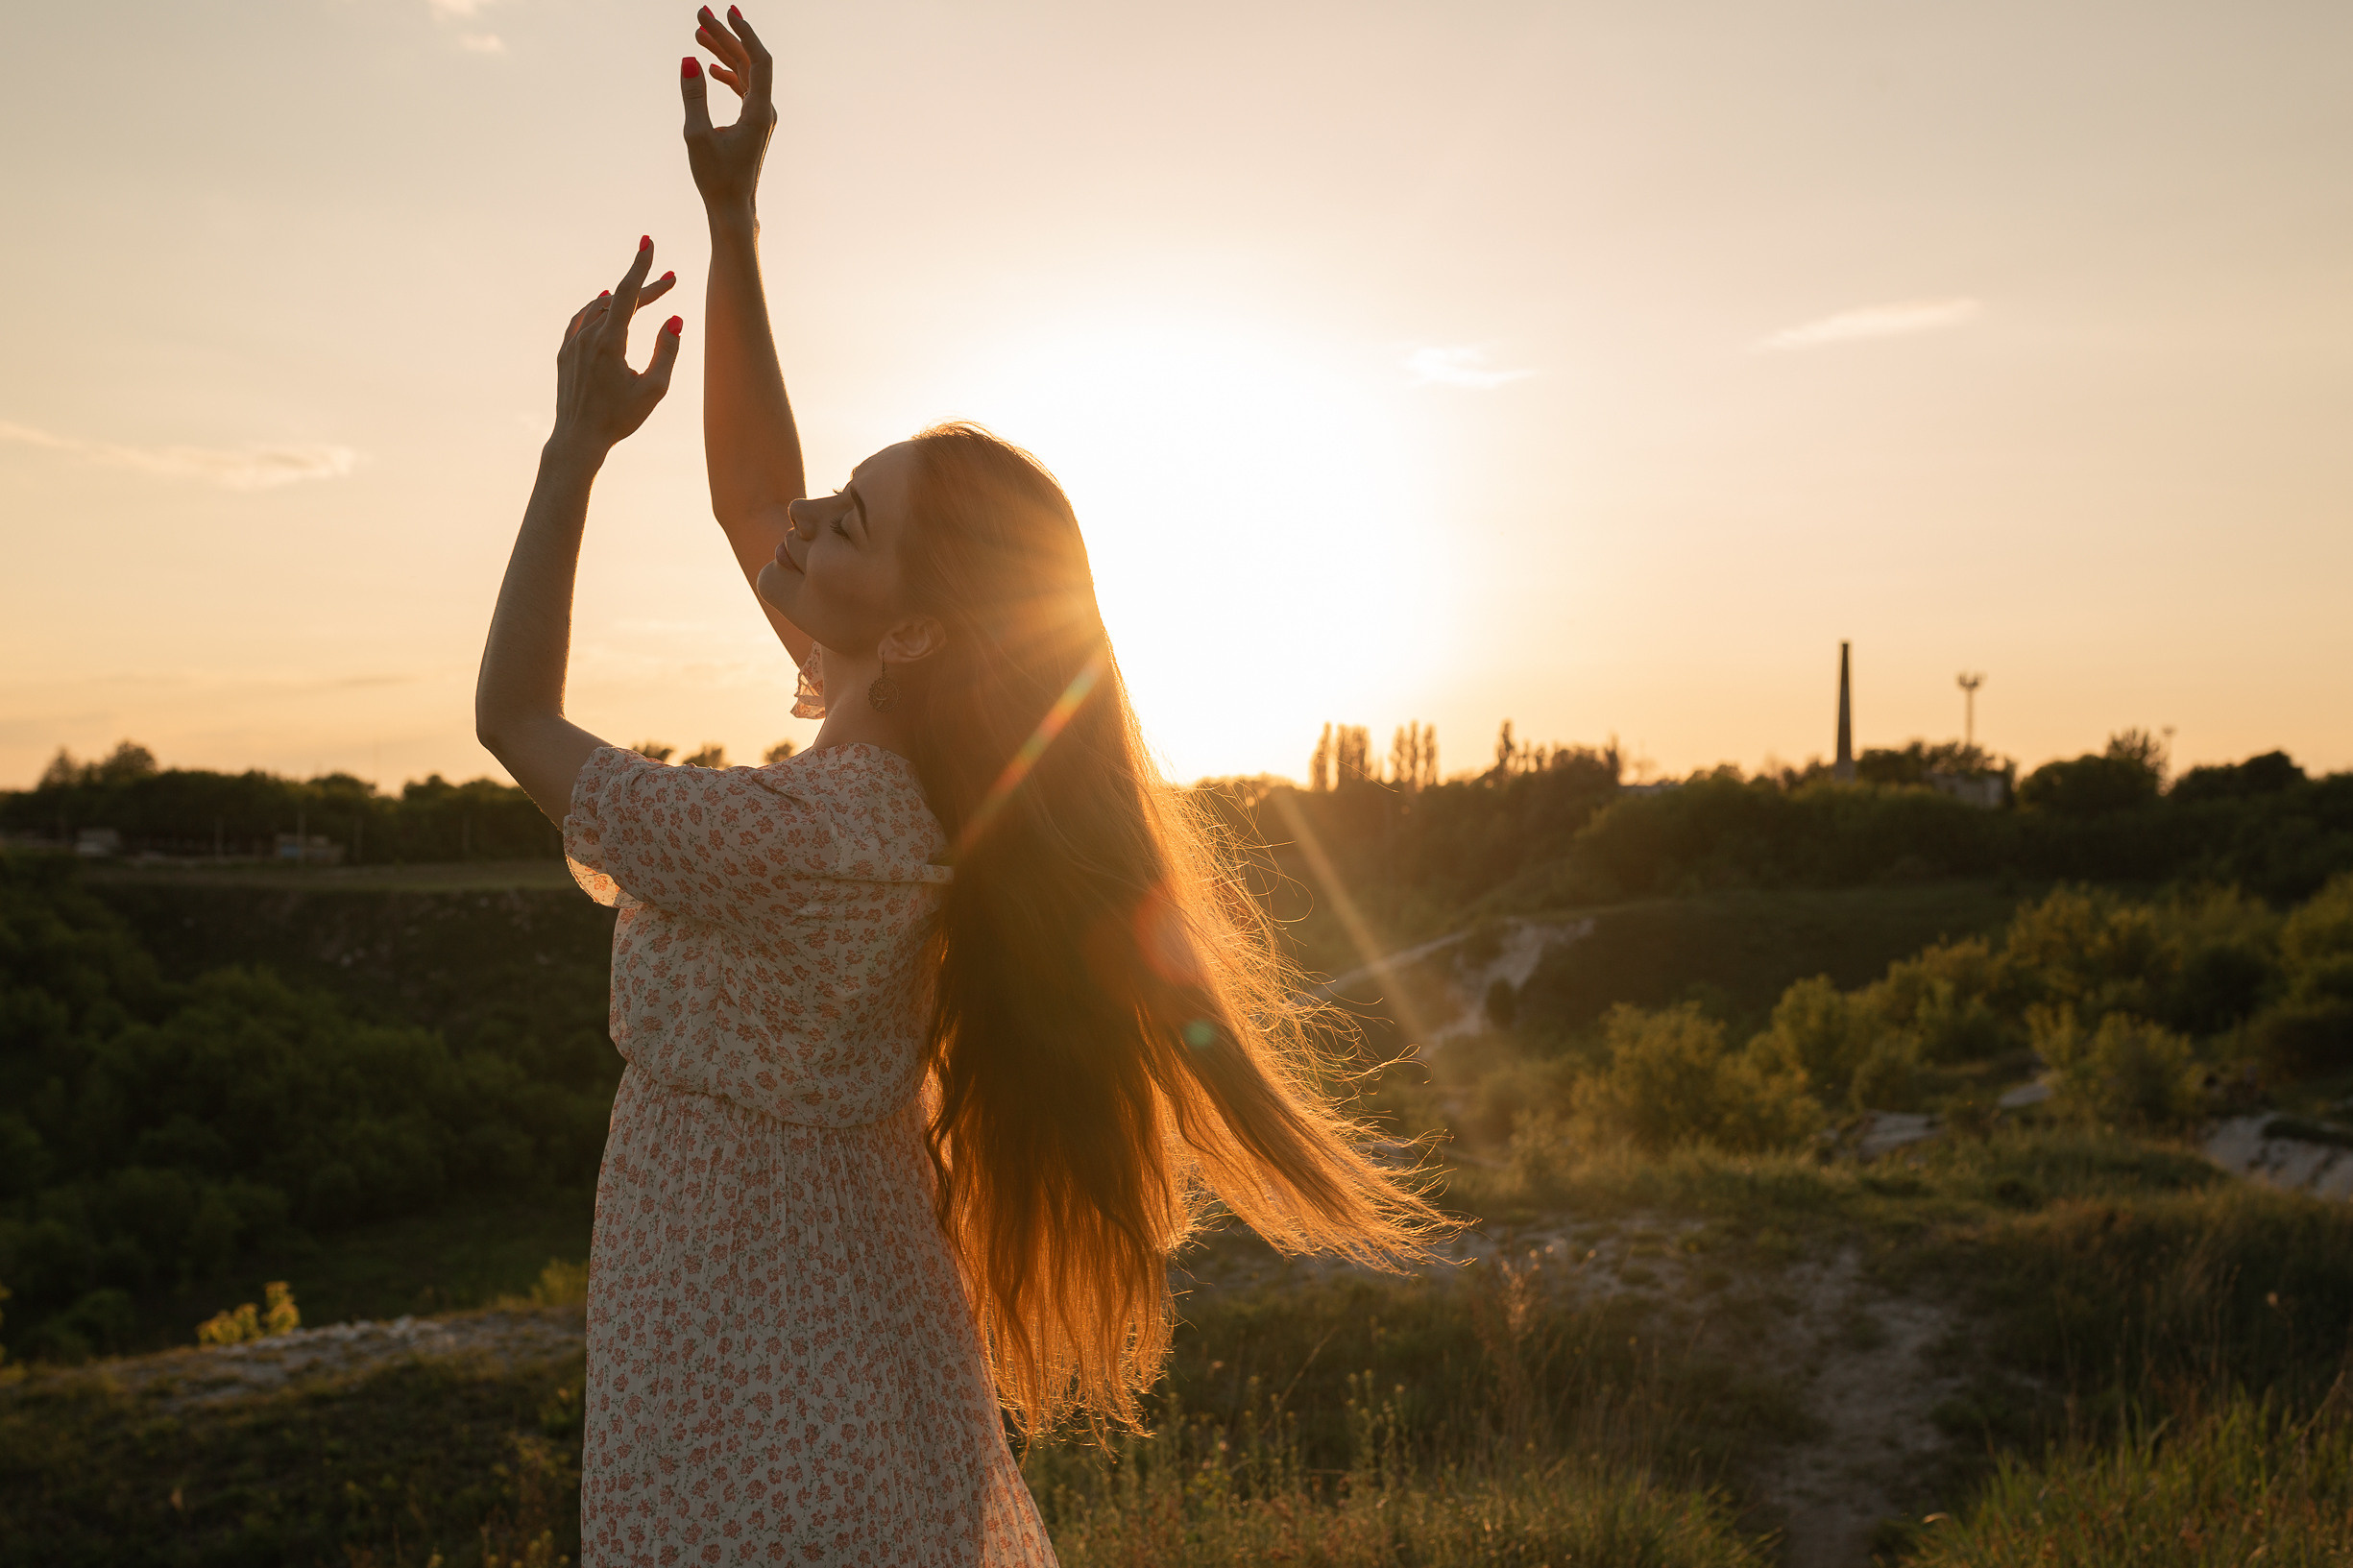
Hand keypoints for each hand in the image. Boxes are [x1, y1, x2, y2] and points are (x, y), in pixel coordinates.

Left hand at [548, 239, 681, 459]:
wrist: (578, 439)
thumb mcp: (653, 389)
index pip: (628, 293)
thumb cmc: (619, 418)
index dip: (641, 267)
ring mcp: (572, 343)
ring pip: (600, 309)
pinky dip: (598, 309)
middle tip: (670, 280)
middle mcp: (587, 336)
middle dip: (646, 289)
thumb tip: (673, 320)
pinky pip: (581, 320)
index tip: (648, 242)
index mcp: (609, 342)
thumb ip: (665, 351)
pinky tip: (604, 305)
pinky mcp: (564, 352)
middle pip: (619, 300)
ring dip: (624, 300)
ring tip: (645, 297)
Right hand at [682, 5, 775, 213]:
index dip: (744, 33)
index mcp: (758, 111)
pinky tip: (710, 66)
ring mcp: (760, 116)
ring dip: (723, 52)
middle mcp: (764, 110)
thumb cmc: (716, 178)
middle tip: (701, 14)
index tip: (727, 12)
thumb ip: (693, 96)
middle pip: (749, 61)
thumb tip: (689, 59)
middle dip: (725, 36)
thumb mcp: (697, 136)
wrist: (732, 207)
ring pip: (744, 74)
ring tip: (698, 33)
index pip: (758, 60)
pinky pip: (742, 88)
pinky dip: (727, 73)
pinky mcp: (752, 124)